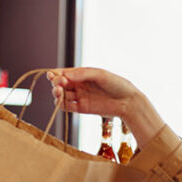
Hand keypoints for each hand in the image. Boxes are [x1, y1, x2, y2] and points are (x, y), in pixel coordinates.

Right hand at [47, 68, 163, 147]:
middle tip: (60, 84)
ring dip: (56, 93)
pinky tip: (61, 101)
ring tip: (59, 92)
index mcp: (81, 74)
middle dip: (55, 84)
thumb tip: (63, 76)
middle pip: (59, 84)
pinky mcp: (81, 108)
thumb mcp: (99, 75)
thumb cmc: (116, 84)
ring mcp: (79, 97)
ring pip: (60, 95)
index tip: (54, 76)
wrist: (128, 101)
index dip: (55, 74)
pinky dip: (61, 104)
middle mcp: (78, 85)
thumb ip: (82, 74)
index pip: (62, 73)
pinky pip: (66, 107)